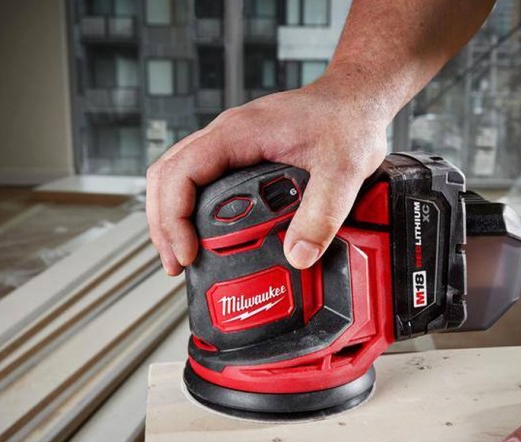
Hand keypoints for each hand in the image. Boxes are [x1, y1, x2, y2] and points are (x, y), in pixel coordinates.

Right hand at [145, 78, 390, 274]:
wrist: (357, 98)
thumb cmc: (348, 120)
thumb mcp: (344, 171)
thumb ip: (323, 214)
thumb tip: (298, 256)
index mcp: (239, 134)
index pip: (181, 173)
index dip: (174, 217)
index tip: (187, 252)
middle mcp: (227, 134)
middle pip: (166, 176)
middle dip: (164, 224)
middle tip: (177, 264)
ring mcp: (230, 142)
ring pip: (177, 174)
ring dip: (172, 215)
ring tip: (183, 254)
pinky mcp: (240, 151)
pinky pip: (199, 176)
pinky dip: (191, 205)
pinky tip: (205, 231)